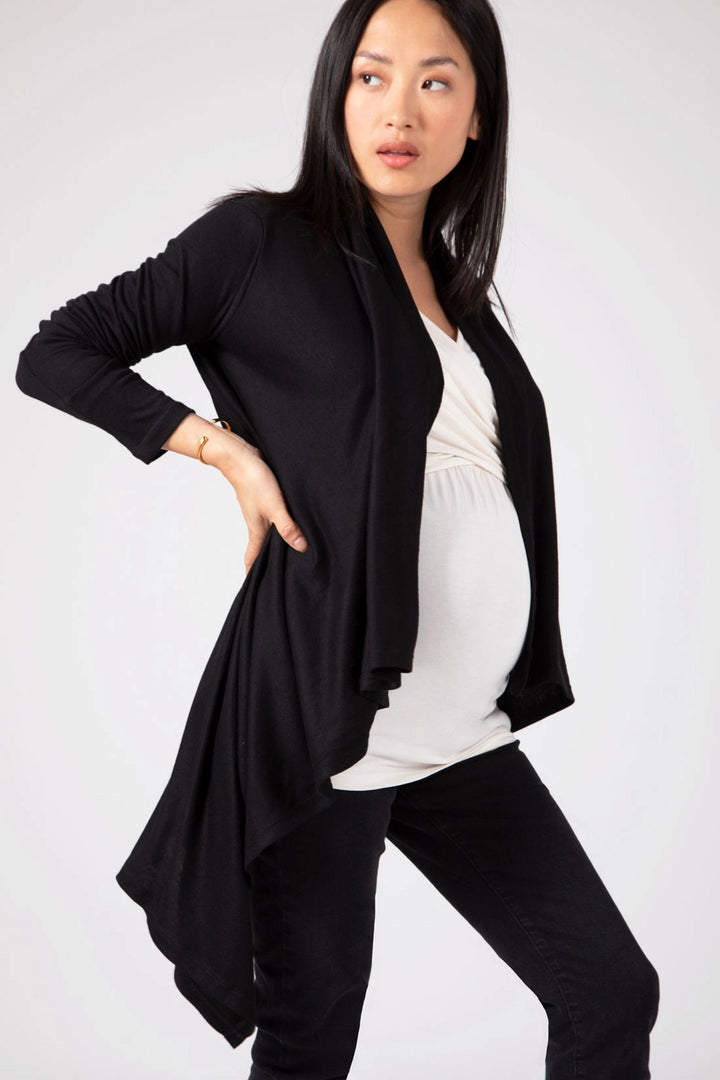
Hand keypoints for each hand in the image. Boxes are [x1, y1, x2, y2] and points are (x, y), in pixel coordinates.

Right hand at [218, 434, 308, 573]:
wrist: (240, 456)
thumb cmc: (254, 481)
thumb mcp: (275, 507)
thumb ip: (287, 527)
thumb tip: (301, 548)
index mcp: (257, 530)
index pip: (252, 559)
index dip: (253, 575)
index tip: (257, 589)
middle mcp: (257, 524)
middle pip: (261, 549)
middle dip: (268, 562)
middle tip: (280, 575)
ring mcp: (260, 512)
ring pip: (268, 533)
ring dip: (276, 543)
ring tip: (291, 552)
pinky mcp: (265, 499)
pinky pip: (273, 519)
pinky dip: (281, 526)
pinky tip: (293, 523)